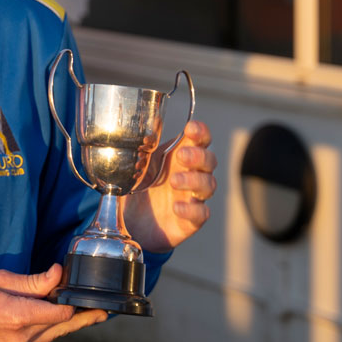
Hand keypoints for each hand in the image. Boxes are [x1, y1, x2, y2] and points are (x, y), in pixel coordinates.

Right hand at [0, 264, 106, 341]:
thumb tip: (59, 274)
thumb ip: (34, 281)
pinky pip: (43, 340)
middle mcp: (22, 337)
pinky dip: (54, 329)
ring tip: (89, 313)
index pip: (61, 315)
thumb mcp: (2, 278)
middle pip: (63, 328)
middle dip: (83, 318)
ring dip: (70, 324)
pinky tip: (62, 319)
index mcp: (19, 316)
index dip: (76, 304)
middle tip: (103, 310)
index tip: (87, 293)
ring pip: (55, 336)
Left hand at [123, 120, 216, 252]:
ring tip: (174, 182)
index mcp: (179, 157)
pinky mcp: (190, 220)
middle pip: (209, 161)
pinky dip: (192, 210)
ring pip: (209, 185)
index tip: (191, 128)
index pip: (199, 140)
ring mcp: (193, 198)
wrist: (132, 223)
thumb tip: (148, 118)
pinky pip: (201, 214)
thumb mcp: (138, 164)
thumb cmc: (140, 188)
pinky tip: (176, 207)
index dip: (201, 132)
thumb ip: (144, 145)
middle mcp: (191, 175)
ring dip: (194, 180)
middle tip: (181, 156)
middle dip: (199, 156)